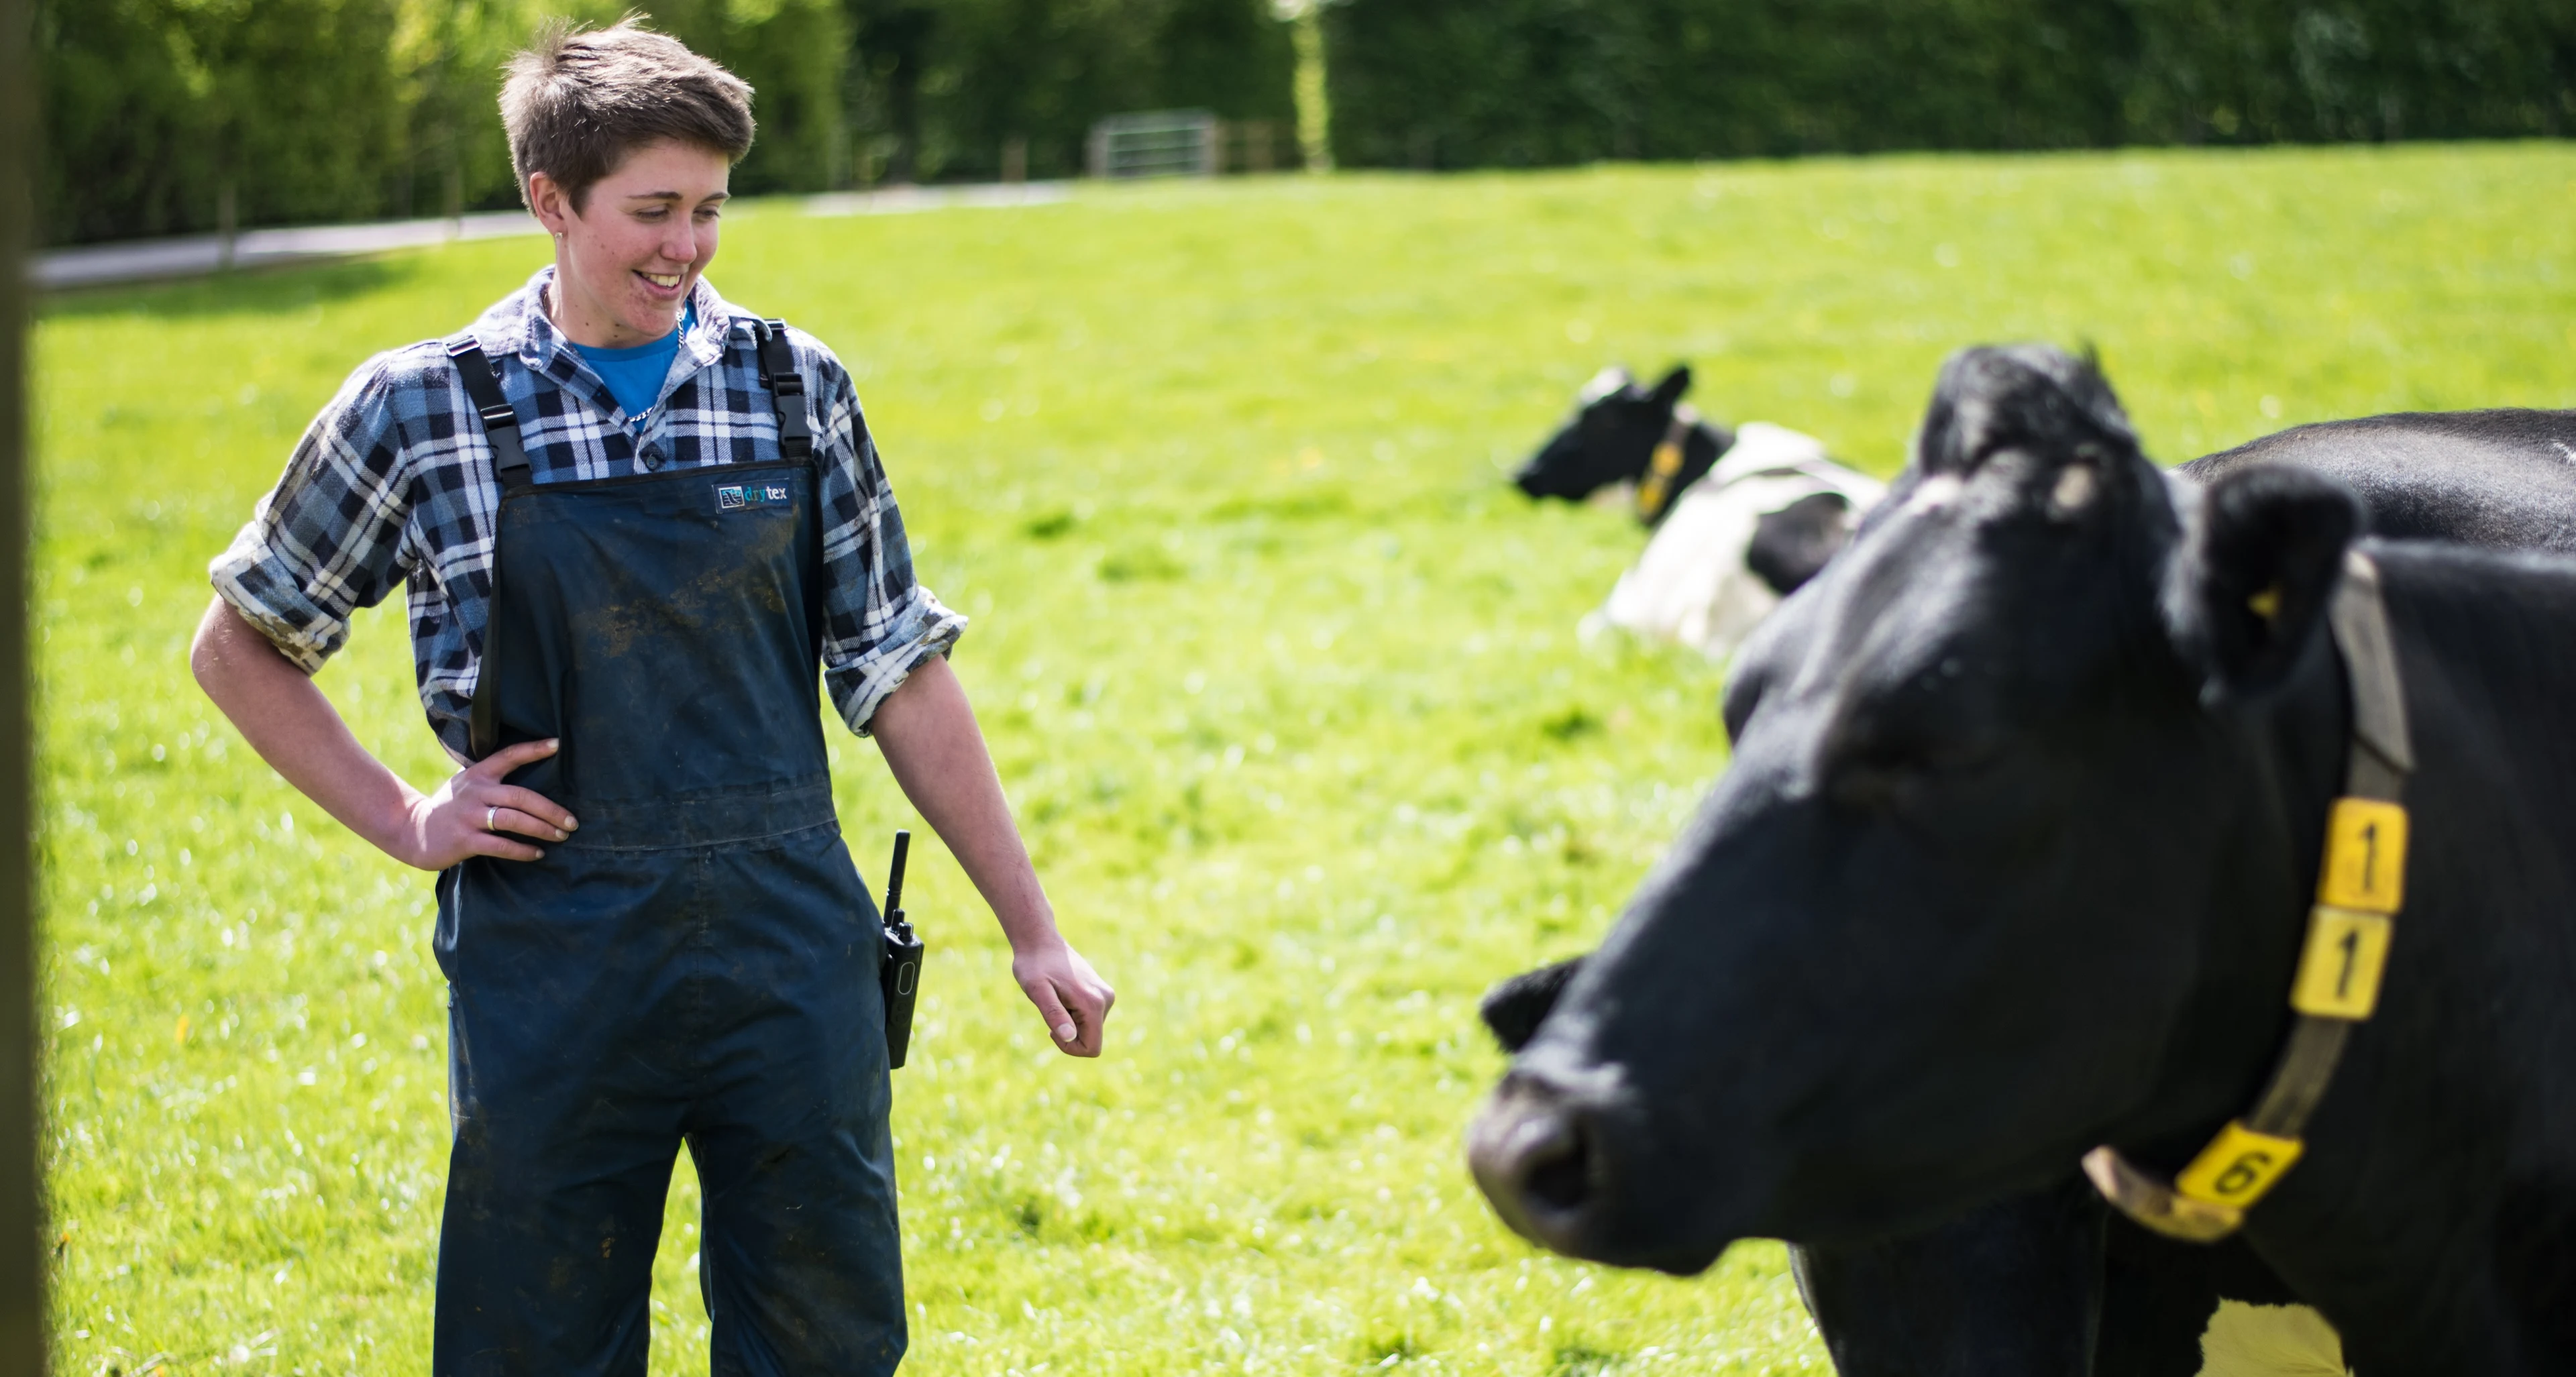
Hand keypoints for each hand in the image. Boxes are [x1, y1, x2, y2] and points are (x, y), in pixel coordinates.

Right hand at [393, 738, 578, 870]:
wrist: (412, 831)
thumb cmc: (449, 807)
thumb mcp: (466, 784)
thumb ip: (491, 779)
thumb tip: (533, 778)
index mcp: (477, 775)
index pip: (508, 756)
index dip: (533, 749)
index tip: (557, 744)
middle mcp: (475, 792)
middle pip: (521, 795)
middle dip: (551, 809)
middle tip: (573, 821)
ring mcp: (469, 816)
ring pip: (513, 819)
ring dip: (542, 828)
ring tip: (562, 836)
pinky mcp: (465, 840)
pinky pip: (500, 845)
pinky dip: (522, 850)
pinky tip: (538, 853)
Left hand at [1012, 939, 1114, 1056]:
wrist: (1040, 941)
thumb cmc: (1034, 966)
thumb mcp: (1037, 992)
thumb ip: (1054, 1014)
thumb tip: (1070, 1037)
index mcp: (1093, 1003)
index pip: (1092, 1048)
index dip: (1070, 1048)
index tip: (1051, 1031)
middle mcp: (1106, 999)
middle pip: (1091, 1039)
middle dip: (1069, 1033)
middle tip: (1050, 1009)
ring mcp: (1106, 995)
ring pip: (1090, 1028)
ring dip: (1070, 1022)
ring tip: (1055, 998)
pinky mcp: (1101, 992)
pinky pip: (1089, 1017)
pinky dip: (1073, 1013)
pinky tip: (1061, 994)